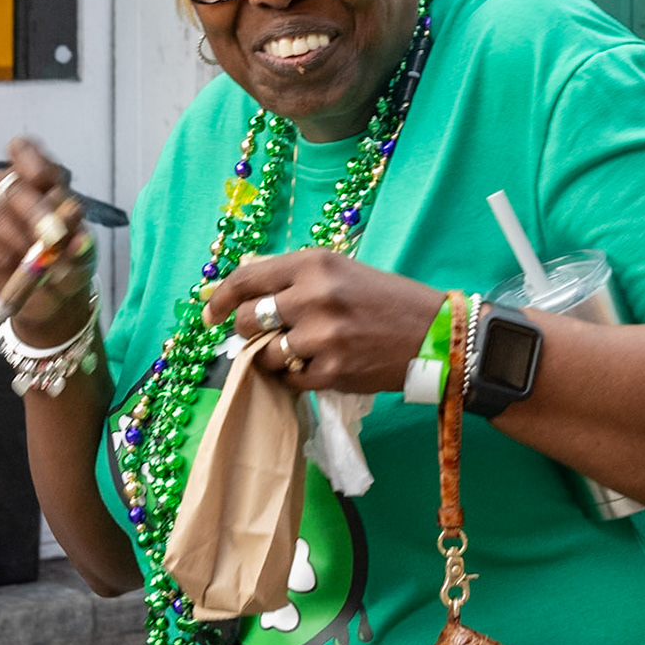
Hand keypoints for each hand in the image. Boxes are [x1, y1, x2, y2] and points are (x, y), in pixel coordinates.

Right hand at [0, 136, 95, 345]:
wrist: (54, 296)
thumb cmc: (70, 261)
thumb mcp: (84, 253)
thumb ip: (81, 244)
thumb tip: (79, 240)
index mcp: (43, 181)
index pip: (25, 151)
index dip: (30, 160)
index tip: (42, 179)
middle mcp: (10, 190)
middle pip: (9, 185)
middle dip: (32, 211)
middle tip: (50, 237)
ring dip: (15, 239)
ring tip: (35, 262)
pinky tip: (12, 267)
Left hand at [201, 249, 445, 392]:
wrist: (433, 333)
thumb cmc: (383, 298)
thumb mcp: (339, 271)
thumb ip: (293, 278)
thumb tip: (241, 291)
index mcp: (314, 264)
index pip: (247, 279)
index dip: (221, 299)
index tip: (210, 313)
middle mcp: (314, 297)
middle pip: (249, 320)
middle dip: (250, 331)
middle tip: (264, 334)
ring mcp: (322, 337)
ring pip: (267, 354)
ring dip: (274, 357)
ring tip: (298, 351)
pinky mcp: (332, 372)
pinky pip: (290, 380)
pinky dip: (297, 376)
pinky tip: (318, 365)